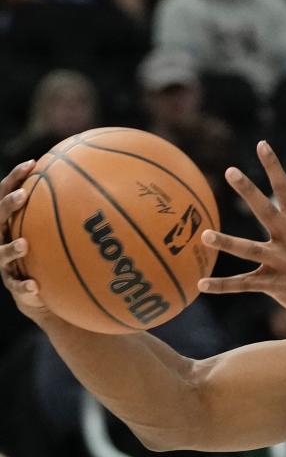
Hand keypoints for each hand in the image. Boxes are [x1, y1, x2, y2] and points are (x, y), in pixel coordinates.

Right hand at [0, 159, 54, 320]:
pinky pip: (17, 286)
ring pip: (1, 252)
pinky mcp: (13, 284)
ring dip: (11, 248)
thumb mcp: (58, 234)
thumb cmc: (51, 254)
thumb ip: (70, 214)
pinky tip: (35, 286)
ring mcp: (5, 262)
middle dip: (8, 205)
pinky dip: (25, 286)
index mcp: (12, 222)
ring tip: (25, 245)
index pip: (9, 194)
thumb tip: (104, 187)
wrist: (41, 292)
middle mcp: (4, 238)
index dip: (16, 178)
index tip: (31, 164)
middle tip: (23, 196)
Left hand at [198, 141, 285, 322]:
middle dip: (249, 192)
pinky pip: (244, 284)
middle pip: (266, 212)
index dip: (274, 167)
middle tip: (231, 171)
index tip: (261, 145)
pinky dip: (223, 286)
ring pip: (249, 250)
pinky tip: (201, 285)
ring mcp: (281, 262)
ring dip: (227, 243)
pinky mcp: (274, 284)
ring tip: (205, 235)